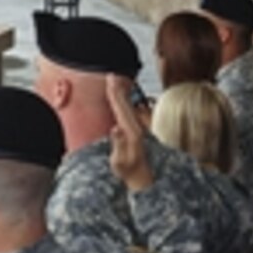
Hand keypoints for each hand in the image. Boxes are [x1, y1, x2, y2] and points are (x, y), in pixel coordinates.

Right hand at [105, 74, 152, 191]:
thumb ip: (119, 145)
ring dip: (122, 93)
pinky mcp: (135, 131)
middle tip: (111, 75)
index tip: (110, 81)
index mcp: (131, 132)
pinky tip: (121, 98)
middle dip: (118, 89)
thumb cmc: (128, 171)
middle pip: (125, 104)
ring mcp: (137, 129)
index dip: (115, 94)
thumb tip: (115, 128)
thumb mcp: (119, 162)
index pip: (121, 109)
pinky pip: (128, 112)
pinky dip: (124, 102)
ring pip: (128, 106)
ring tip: (115, 81)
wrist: (141, 178)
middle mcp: (136, 128)